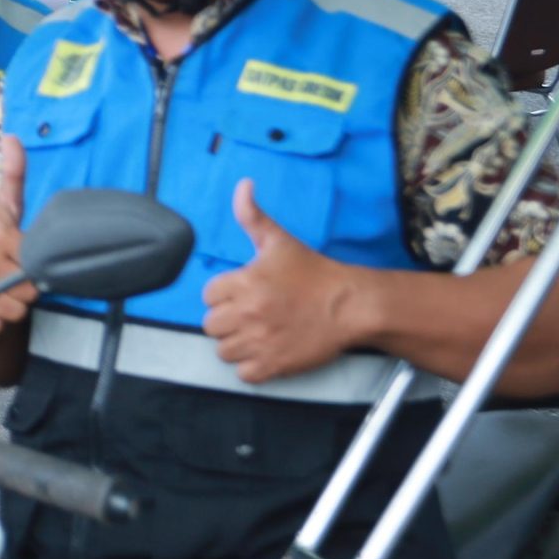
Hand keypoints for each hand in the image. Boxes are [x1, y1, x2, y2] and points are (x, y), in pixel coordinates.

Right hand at [0, 132, 36, 335]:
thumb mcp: (0, 201)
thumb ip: (14, 173)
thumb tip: (15, 138)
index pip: (36, 261)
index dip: (38, 261)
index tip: (29, 254)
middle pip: (30, 290)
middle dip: (28, 283)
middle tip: (19, 272)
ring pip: (16, 311)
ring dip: (15, 303)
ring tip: (8, 287)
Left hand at [201, 180, 363, 382]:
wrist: (350, 306)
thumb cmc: (313, 272)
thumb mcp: (279, 239)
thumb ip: (252, 214)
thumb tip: (242, 184)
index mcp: (245, 282)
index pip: (208, 295)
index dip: (224, 294)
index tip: (243, 293)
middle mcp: (248, 313)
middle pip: (211, 326)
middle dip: (227, 320)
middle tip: (250, 315)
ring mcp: (260, 342)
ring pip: (224, 352)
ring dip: (236, 345)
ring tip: (257, 334)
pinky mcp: (274, 366)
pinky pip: (244, 374)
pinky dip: (251, 367)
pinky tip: (266, 352)